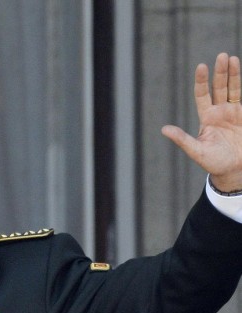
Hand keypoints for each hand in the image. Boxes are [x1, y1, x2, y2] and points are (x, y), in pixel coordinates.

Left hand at [162, 53, 241, 190]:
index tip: (201, 66)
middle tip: (222, 56)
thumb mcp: (196, 151)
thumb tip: (163, 129)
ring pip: (234, 89)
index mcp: (207, 118)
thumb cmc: (213, 162)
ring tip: (232, 58)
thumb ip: (182, 139)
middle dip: (220, 72)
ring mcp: (234, 113)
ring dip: (234, 74)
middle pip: (220, 87)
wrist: (234, 171)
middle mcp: (220, 112)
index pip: (202, 95)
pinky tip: (240, 74)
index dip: (202, 81)